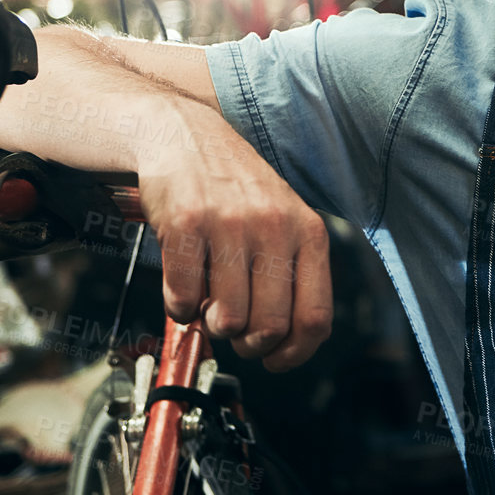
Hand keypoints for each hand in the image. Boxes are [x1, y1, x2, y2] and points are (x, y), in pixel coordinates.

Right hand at [133, 101, 331, 370]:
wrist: (183, 135)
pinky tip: (183, 284)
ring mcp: (231, 225)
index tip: (276, 360)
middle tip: (233, 327)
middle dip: (248, 343)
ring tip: (207, 299)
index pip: (315, 317)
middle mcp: (275, 227)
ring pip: (228, 319)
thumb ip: (290, 271)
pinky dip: (179, 305)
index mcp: (308, 232)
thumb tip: (284, 340)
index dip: (294, 353)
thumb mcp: (282, 218)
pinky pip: (184, 298)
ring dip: (210, 323)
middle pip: (270, 327)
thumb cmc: (234, 185)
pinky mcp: (187, 224)